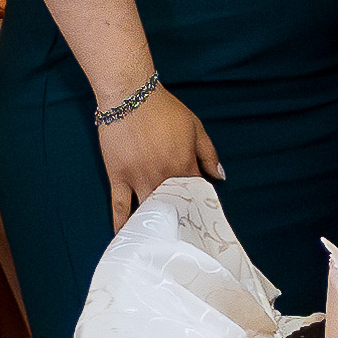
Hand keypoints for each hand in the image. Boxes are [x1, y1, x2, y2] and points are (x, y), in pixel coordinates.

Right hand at [98, 84, 224, 232]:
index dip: (199, 205)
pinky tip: (125, 236)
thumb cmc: (164, 110)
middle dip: (179, 222)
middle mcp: (162, 177)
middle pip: (173, 208)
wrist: (130, 96)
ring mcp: (138, 179)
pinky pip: (119, 206)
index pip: (196, 194)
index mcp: (184, 165)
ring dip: (154, 225)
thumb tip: (219, 177)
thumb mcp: (195, 127)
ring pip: (148, 210)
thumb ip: (209, 153)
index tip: (201, 216)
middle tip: (182, 236)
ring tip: (159, 242)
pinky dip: (121, 222)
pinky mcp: (118, 177)